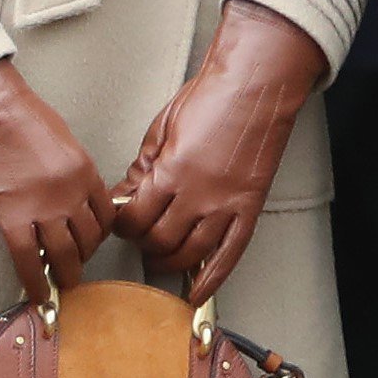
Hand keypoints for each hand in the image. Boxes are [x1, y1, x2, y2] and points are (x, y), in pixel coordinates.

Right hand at [0, 59, 112, 299]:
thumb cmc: (20, 114)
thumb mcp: (63, 139)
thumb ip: (72, 171)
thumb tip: (71, 196)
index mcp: (85, 172)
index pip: (105, 216)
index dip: (99, 235)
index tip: (89, 241)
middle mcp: (71, 195)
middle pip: (88, 240)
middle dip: (84, 257)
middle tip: (75, 264)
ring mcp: (42, 208)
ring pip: (64, 255)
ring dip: (66, 274)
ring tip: (62, 283)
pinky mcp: (11, 217)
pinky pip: (27, 259)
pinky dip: (33, 281)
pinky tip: (35, 294)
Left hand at [110, 2, 325, 304]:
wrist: (256, 84)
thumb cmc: (210, 97)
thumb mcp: (162, 127)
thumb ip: (144, 165)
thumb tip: (128, 192)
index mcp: (171, 172)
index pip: (135, 217)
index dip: (123, 224)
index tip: (122, 221)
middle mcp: (198, 195)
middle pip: (159, 240)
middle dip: (143, 243)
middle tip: (140, 236)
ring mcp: (226, 205)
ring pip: (190, 253)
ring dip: (169, 261)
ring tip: (161, 256)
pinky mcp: (249, 208)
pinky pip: (229, 255)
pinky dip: (212, 279)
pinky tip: (197, 292)